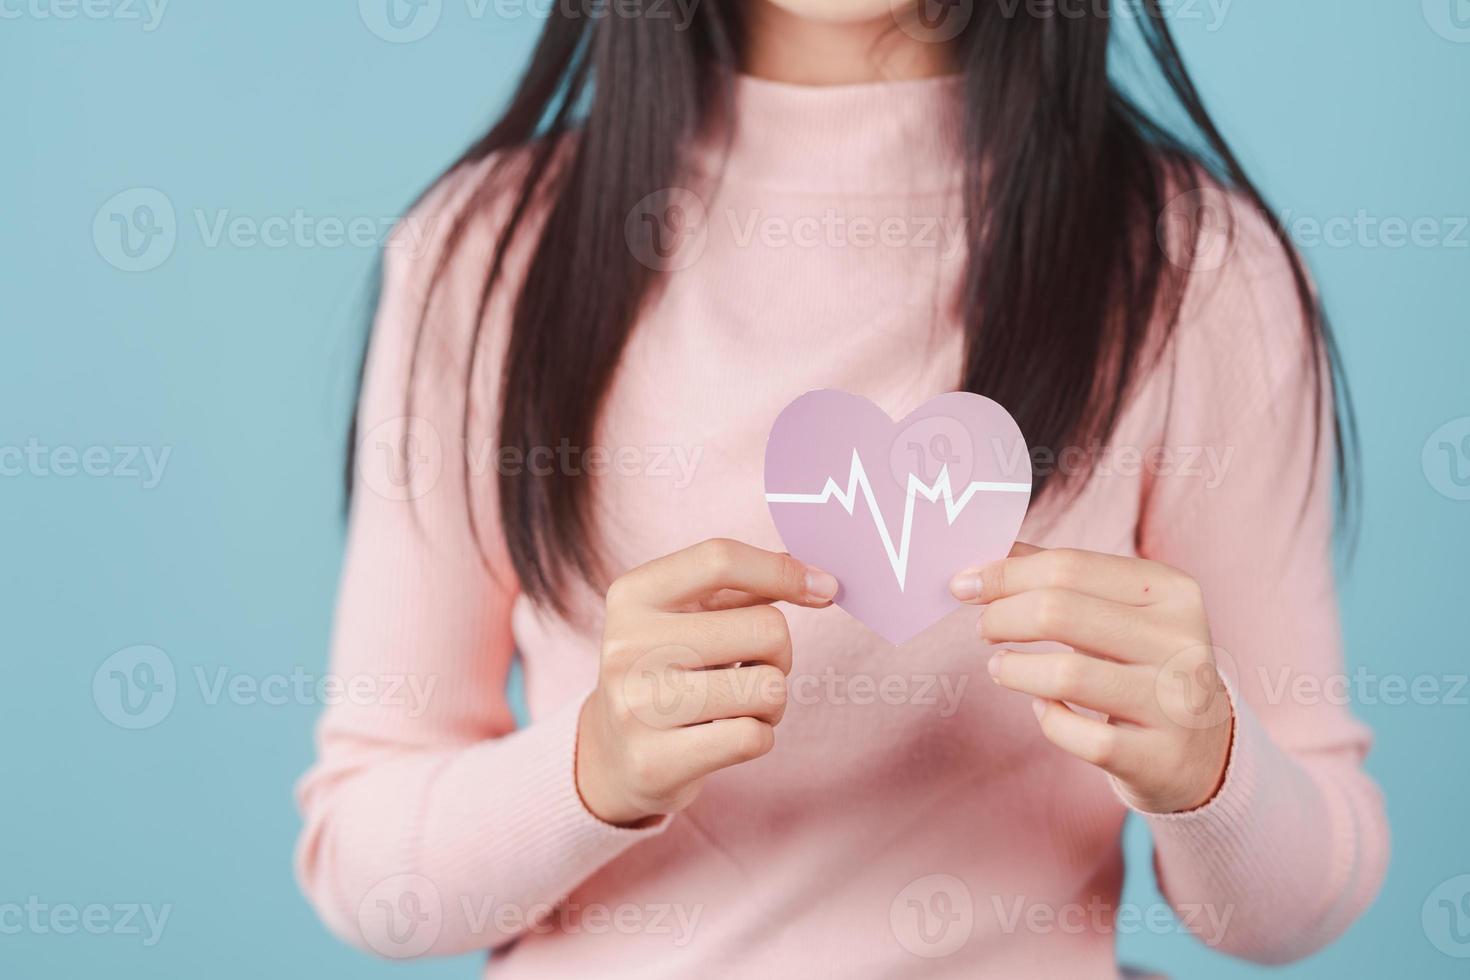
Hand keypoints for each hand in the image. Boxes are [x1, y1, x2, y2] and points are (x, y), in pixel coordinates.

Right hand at [576, 538, 837, 826]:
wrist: (611, 753)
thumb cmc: (668, 669)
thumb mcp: (688, 615)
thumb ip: (745, 587)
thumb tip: (820, 580)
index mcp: (632, 595)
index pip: (720, 560)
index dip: (783, 571)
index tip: (824, 589)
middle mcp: (626, 645)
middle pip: (766, 628)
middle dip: (780, 652)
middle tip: (750, 668)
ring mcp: (636, 706)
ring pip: (768, 688)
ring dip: (771, 701)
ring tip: (736, 704)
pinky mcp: (654, 761)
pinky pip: (754, 738)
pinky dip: (759, 736)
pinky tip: (726, 735)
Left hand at [950, 543, 1232, 813]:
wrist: (1202, 748)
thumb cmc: (1142, 663)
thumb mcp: (1121, 609)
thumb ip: (1062, 575)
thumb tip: (991, 552)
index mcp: (1171, 591)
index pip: (1069, 566)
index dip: (1004, 573)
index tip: (963, 584)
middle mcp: (1180, 641)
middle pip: (1060, 612)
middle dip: (1002, 616)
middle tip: (983, 628)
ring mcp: (1173, 702)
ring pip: (1066, 675)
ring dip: (1016, 669)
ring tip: (1000, 666)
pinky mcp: (1156, 756)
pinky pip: (1078, 735)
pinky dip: (1048, 718)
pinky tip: (1043, 706)